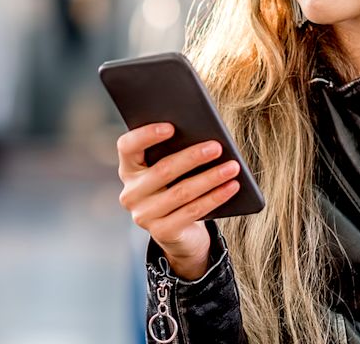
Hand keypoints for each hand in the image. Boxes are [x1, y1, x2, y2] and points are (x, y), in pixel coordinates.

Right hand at [116, 123, 240, 279]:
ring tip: (232, 167)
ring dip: (211, 178)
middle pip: (162, 170)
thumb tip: (204, 137)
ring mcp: (144, 215)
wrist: (179, 233)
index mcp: (129, 169)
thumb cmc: (177, 188)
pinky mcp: (161, 232)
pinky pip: (192, 211)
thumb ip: (176, 152)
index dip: (146, 135)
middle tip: (217, 147)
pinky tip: (232, 187)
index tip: (172, 126)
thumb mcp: (172, 171)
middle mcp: (131, 193)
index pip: (127, 147)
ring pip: (181, 192)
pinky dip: (215, 198)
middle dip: (193, 157)